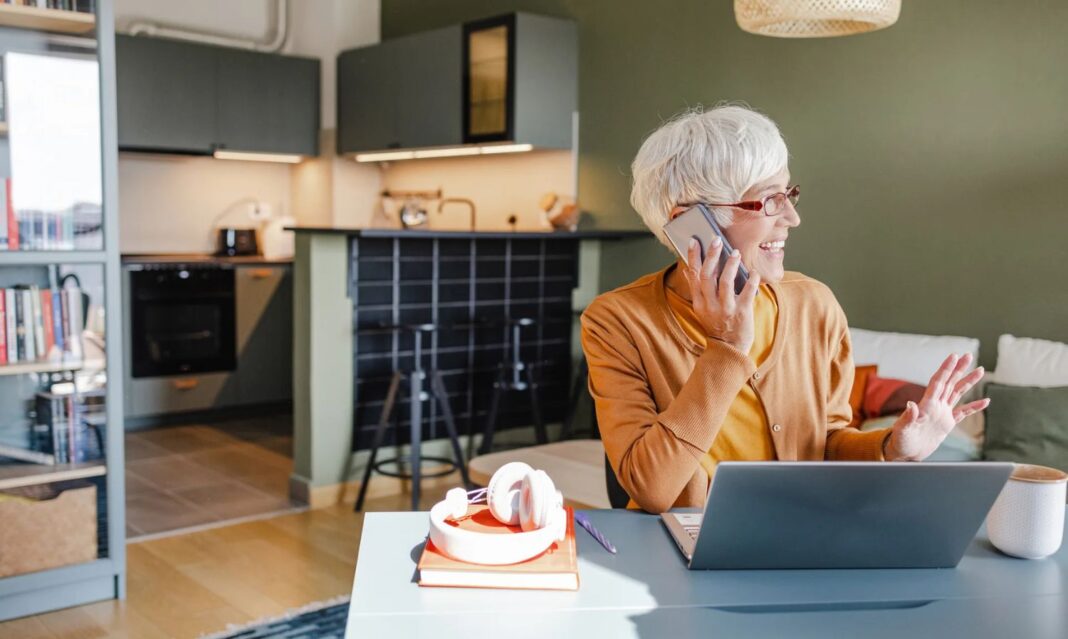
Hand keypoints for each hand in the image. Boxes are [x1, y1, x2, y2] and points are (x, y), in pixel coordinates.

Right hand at [682, 236, 760, 353]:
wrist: (729, 349)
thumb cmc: (717, 325)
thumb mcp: (701, 309)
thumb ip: (697, 290)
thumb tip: (688, 270)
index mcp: (698, 302)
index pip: (693, 275)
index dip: (693, 257)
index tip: (694, 241)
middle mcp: (709, 305)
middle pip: (707, 276)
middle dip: (711, 256)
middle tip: (716, 240)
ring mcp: (726, 309)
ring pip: (725, 282)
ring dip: (730, 265)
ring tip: (735, 252)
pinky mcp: (742, 313)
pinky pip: (747, 292)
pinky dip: (751, 280)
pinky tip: (753, 272)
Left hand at [883, 353, 989, 460]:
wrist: (904, 454)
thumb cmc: (900, 442)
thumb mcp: (902, 430)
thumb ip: (908, 418)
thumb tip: (911, 405)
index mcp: (926, 405)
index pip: (938, 382)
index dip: (946, 369)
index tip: (954, 356)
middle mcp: (935, 406)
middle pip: (949, 382)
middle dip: (959, 369)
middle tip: (968, 355)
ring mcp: (941, 413)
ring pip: (957, 393)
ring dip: (968, 382)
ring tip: (980, 370)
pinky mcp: (946, 424)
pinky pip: (963, 413)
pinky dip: (974, 407)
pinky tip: (985, 401)